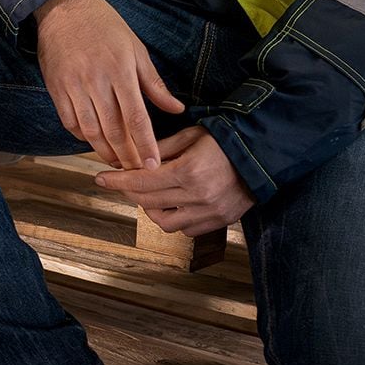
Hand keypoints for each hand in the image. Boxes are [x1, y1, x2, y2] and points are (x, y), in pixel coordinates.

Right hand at [33, 0, 185, 169]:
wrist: (64, 9)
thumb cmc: (105, 26)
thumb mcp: (136, 48)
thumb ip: (154, 83)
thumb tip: (176, 108)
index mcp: (120, 70)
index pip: (136, 116)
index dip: (145, 144)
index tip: (153, 164)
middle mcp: (96, 80)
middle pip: (113, 129)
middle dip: (127, 155)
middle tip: (137, 171)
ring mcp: (73, 86)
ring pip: (90, 130)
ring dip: (104, 151)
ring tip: (117, 161)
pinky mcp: (56, 88)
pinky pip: (69, 122)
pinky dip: (82, 136)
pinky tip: (93, 141)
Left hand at [96, 126, 254, 236]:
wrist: (264, 155)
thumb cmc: (227, 139)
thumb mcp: (192, 134)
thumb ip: (163, 148)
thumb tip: (136, 157)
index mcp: (189, 171)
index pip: (142, 180)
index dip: (117, 181)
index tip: (100, 178)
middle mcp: (198, 196)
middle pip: (148, 201)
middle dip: (130, 191)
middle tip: (123, 182)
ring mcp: (210, 213)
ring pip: (165, 222)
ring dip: (151, 209)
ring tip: (150, 194)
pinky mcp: (219, 222)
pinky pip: (186, 230)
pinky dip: (174, 219)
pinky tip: (173, 203)